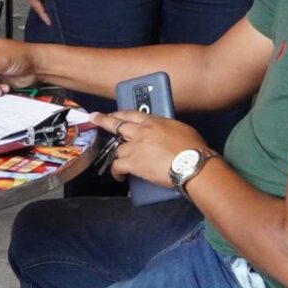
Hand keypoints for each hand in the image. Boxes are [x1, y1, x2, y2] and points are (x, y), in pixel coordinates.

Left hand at [91, 110, 206, 183]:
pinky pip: (117, 166)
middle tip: (94, 118)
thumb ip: (166, 128)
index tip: (112, 112)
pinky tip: (119, 175)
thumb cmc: (193, 148)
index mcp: (154, 122)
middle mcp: (141, 132)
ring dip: (118, 155)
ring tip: (120, 161)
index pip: (131, 114)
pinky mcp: (133, 163)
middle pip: (116, 125)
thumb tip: (164, 133)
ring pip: (117, 149)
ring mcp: (135, 147)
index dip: (119, 113)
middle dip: (104, 121)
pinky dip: (116, 172)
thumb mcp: (180, 129)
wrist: (192, 164)